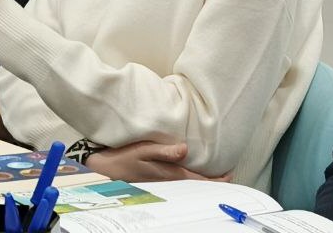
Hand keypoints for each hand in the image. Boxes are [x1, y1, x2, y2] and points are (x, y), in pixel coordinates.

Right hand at [86, 142, 231, 182]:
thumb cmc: (122, 158)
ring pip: (187, 183)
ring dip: (200, 180)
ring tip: (212, 176)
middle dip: (210, 181)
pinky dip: (188, 178)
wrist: (103, 170)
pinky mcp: (155, 180)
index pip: (197, 179)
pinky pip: (177, 182)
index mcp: (168, 174)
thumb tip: (186, 149)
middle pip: (194, 183)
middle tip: (225, 177)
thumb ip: (164, 150)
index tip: (229, 176)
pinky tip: (189, 174)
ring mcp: (161, 182)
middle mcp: (167, 181)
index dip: (214, 179)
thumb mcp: (143, 150)